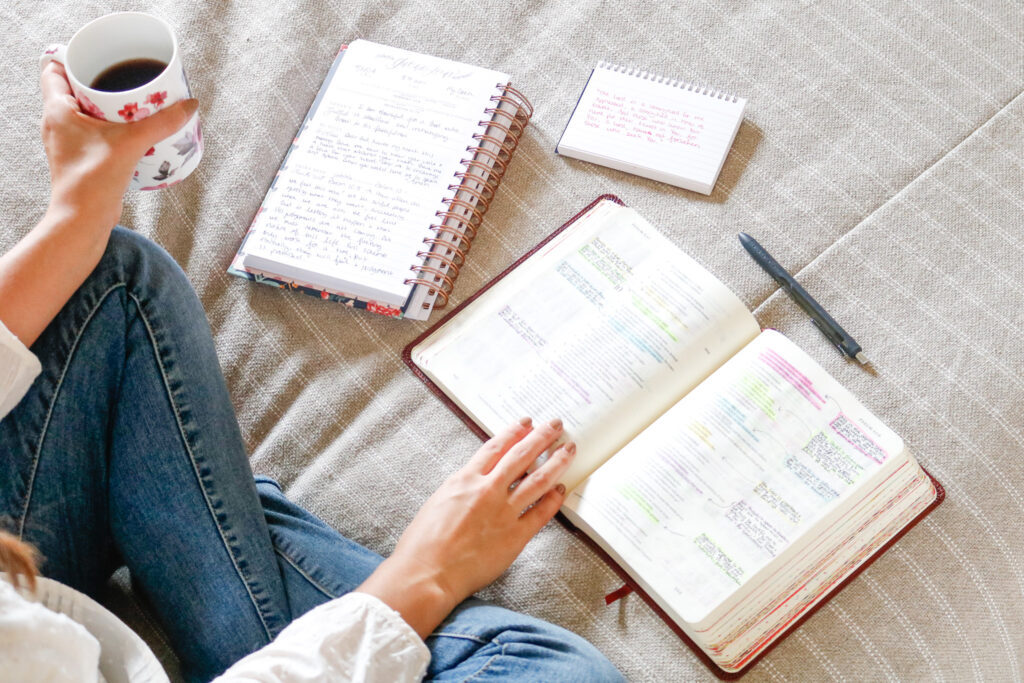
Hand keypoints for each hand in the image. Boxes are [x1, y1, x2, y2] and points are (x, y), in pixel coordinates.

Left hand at [39, 61, 197, 228]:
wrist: (82, 221)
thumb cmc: (92, 181)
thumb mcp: (130, 143)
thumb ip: (161, 123)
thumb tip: (189, 106)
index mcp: (56, 110)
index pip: (56, 69)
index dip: (77, 60)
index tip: (102, 60)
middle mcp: (56, 123)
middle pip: (74, 89)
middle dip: (101, 82)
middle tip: (127, 79)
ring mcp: (67, 141)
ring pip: (85, 112)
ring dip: (108, 106)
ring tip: (135, 104)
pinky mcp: (80, 158)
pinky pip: (94, 132)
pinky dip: (111, 127)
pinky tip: (133, 132)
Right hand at [357, 417, 575, 637]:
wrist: (428, 573)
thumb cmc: (424, 543)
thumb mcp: (439, 501)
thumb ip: (462, 487)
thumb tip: (476, 479)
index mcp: (465, 479)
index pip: (496, 447)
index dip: (514, 432)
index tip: (527, 423)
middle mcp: (488, 490)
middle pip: (522, 456)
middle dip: (542, 437)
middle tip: (556, 425)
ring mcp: (504, 512)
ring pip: (538, 479)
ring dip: (557, 462)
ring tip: (568, 450)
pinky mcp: (515, 536)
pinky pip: (541, 512)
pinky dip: (554, 498)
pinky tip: (561, 489)